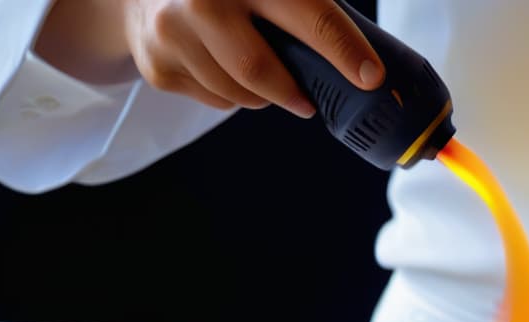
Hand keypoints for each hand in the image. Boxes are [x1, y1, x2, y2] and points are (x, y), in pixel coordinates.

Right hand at [36, 0, 384, 117]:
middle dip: (293, 93)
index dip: (344, 49)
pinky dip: (232, 94)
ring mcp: (172, 32)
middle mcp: (204, 0)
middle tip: (309, 103)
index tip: (370, 76)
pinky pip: (216, 101)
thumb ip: (305, 5)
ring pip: (240, 94)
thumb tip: (362, 54)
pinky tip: (221, 66)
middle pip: (259, 68)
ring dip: (262, 94)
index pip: (308, 15)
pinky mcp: (159, 67)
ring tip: (259, 73)